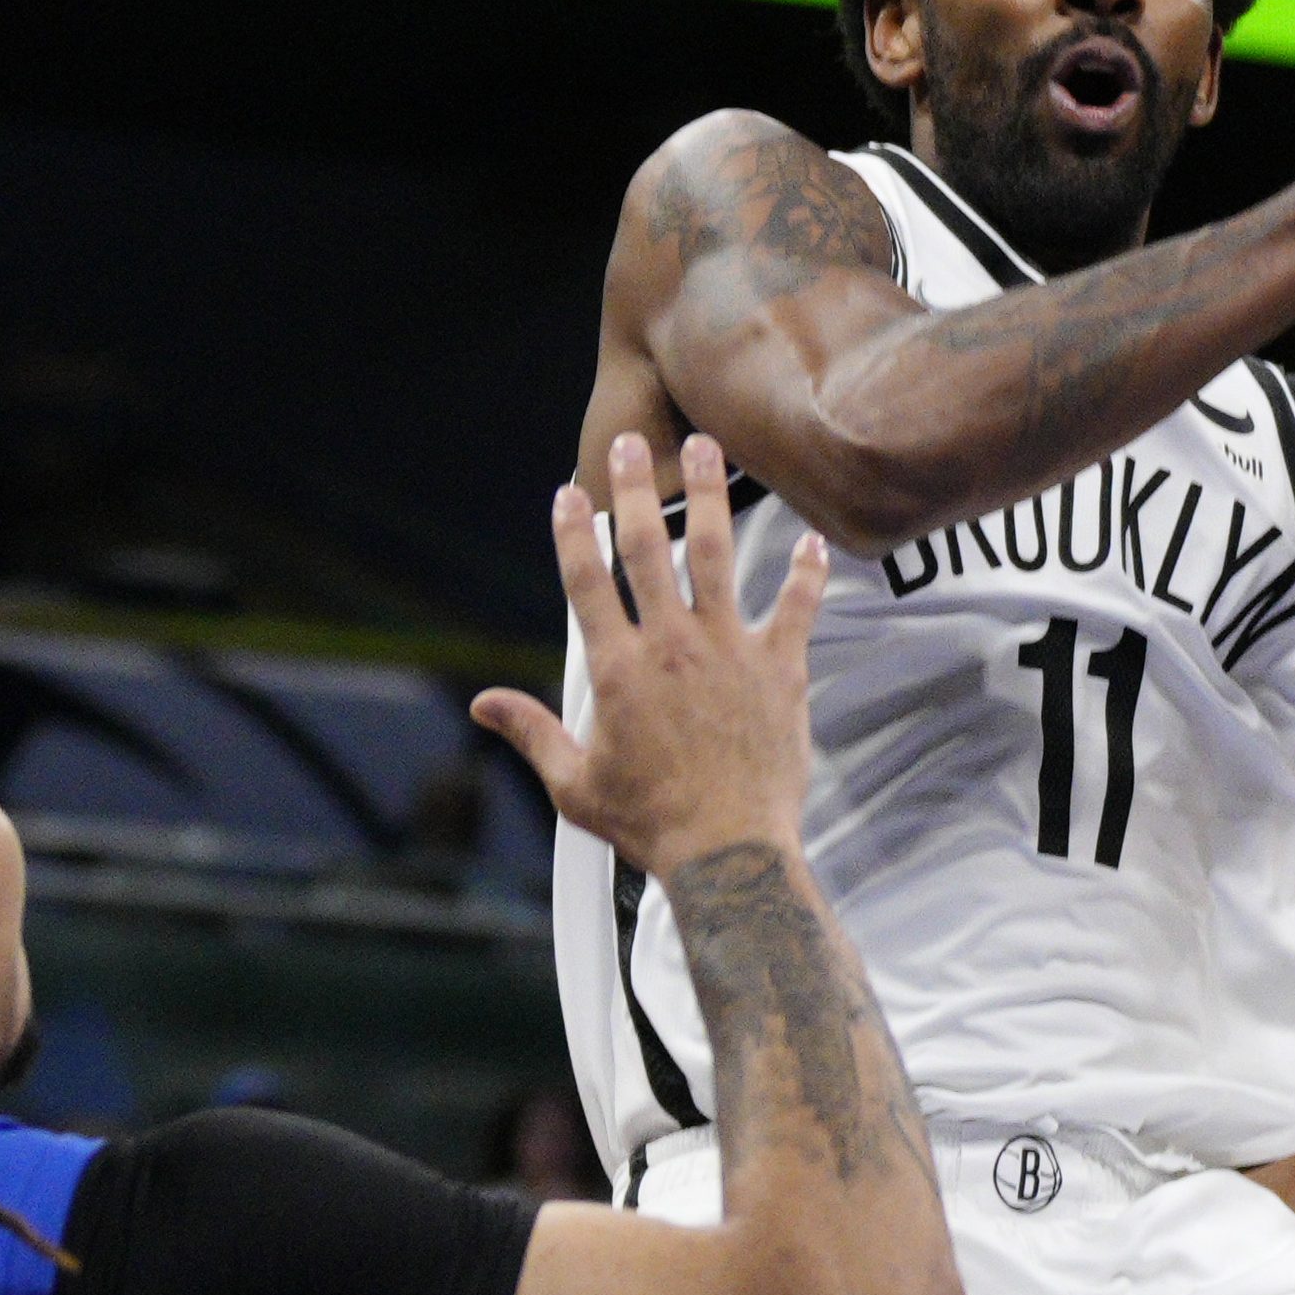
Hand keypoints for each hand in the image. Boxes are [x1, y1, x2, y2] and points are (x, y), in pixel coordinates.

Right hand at [475, 430, 828, 881]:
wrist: (728, 851)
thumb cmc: (652, 825)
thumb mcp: (574, 785)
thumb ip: (532, 732)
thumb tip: (484, 705)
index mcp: (618, 670)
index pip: (586, 582)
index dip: (572, 533)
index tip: (567, 493)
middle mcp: (670, 646)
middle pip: (645, 549)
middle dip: (632, 489)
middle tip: (629, 442)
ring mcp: (728, 651)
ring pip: (715, 555)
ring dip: (708, 496)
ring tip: (707, 448)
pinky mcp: (778, 669)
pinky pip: (795, 607)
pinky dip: (804, 573)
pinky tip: (810, 542)